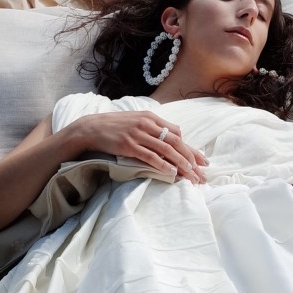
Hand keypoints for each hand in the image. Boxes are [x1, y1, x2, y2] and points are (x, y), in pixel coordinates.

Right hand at [70, 108, 207, 182]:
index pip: (176, 132)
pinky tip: (171, 173)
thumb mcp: (136, 120)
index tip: (200, 160)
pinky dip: (162, 165)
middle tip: (201, 170)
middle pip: (175, 141)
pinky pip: (150, 156)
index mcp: (151, 117)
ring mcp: (138, 134)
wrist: (91, 128)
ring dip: (181, 163)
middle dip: (190, 157)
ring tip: (191, 174)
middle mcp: (147, 124)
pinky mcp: (129, 145)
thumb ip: (154, 126)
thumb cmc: (114, 126)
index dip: (190, 147)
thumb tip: (173, 134)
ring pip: (166, 149)